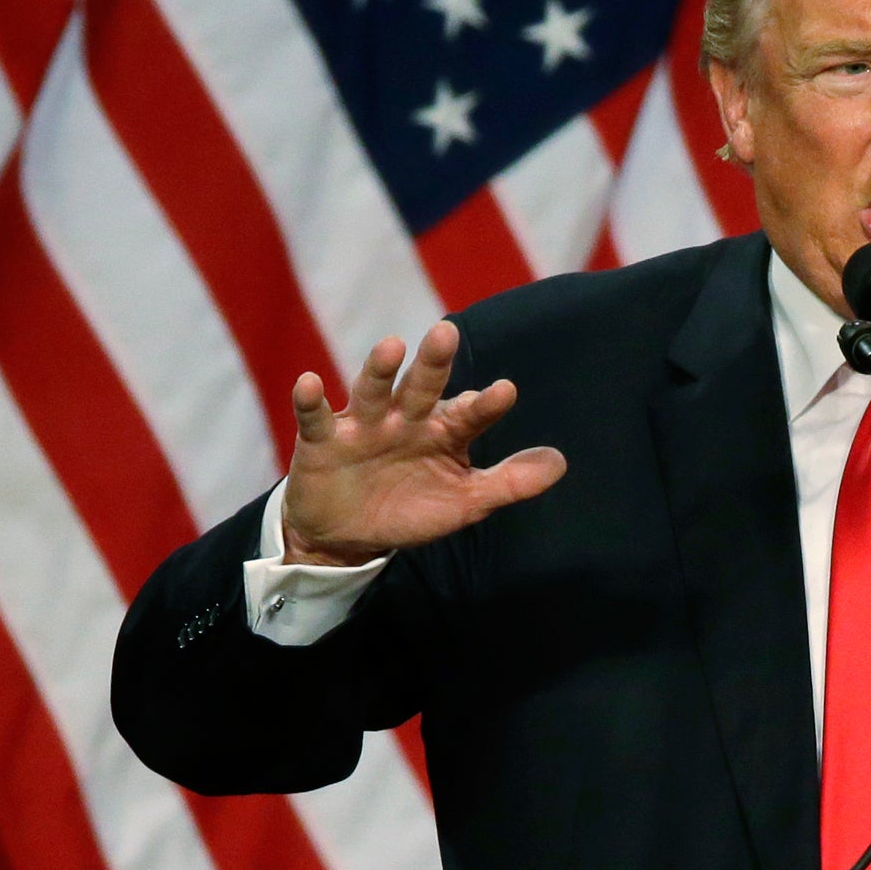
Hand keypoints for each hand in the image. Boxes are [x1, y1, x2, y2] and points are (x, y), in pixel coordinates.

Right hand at [281, 321, 565, 565]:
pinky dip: (310, 400)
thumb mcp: (465, 502)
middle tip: (447, 333)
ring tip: (392, 346)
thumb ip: (511, 482)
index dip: (486, 405)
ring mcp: (364, 425)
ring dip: (379, 369)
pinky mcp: (322, 440)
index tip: (506, 392)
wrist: (347, 536)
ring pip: (372, 391)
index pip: (470, 414)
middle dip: (434, 362)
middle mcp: (406, 418)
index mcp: (444, 430)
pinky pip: (316, 417)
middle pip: (422, 387)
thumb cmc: (412, 508)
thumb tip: (560, 462)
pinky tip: (310, 382)